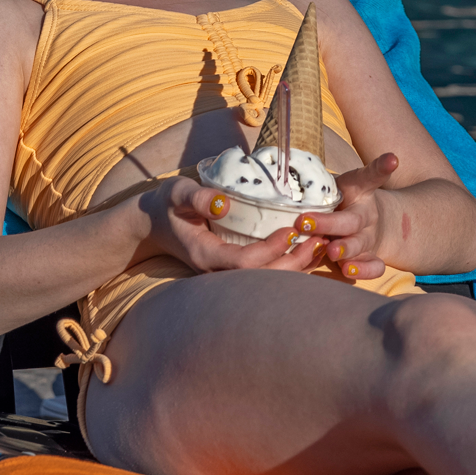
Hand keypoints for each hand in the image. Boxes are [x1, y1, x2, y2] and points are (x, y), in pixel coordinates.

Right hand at [141, 178, 328, 275]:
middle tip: (318, 239)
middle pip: (264, 279)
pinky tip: (308, 250)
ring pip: (268, 281)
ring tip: (321, 244)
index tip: (292, 230)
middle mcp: (218, 272)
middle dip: (294, 263)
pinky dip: (290, 265)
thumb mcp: (176, 193)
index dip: (272, 250)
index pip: (245, 262)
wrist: (154, 223)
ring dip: (297, 266)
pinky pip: (266, 274)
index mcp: (206, 255)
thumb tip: (223, 203)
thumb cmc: (167, 205)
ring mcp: (226, 275)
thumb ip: (196, 197)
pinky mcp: (234, 270)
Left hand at [299, 153, 402, 281]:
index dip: (381, 167)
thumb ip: (315, 184)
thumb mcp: (331, 185)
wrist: (368, 222)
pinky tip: (348, 270)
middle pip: (352, 219)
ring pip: (361, 244)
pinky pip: (374, 266)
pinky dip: (363, 270)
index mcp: (360, 191)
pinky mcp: (372, 257)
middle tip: (306, 222)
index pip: (370, 176)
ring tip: (332, 252)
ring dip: (346, 249)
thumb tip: (281, 173)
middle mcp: (367, 214)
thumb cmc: (339, 200)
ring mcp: (370, 237)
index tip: (392, 160)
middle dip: (328, 223)